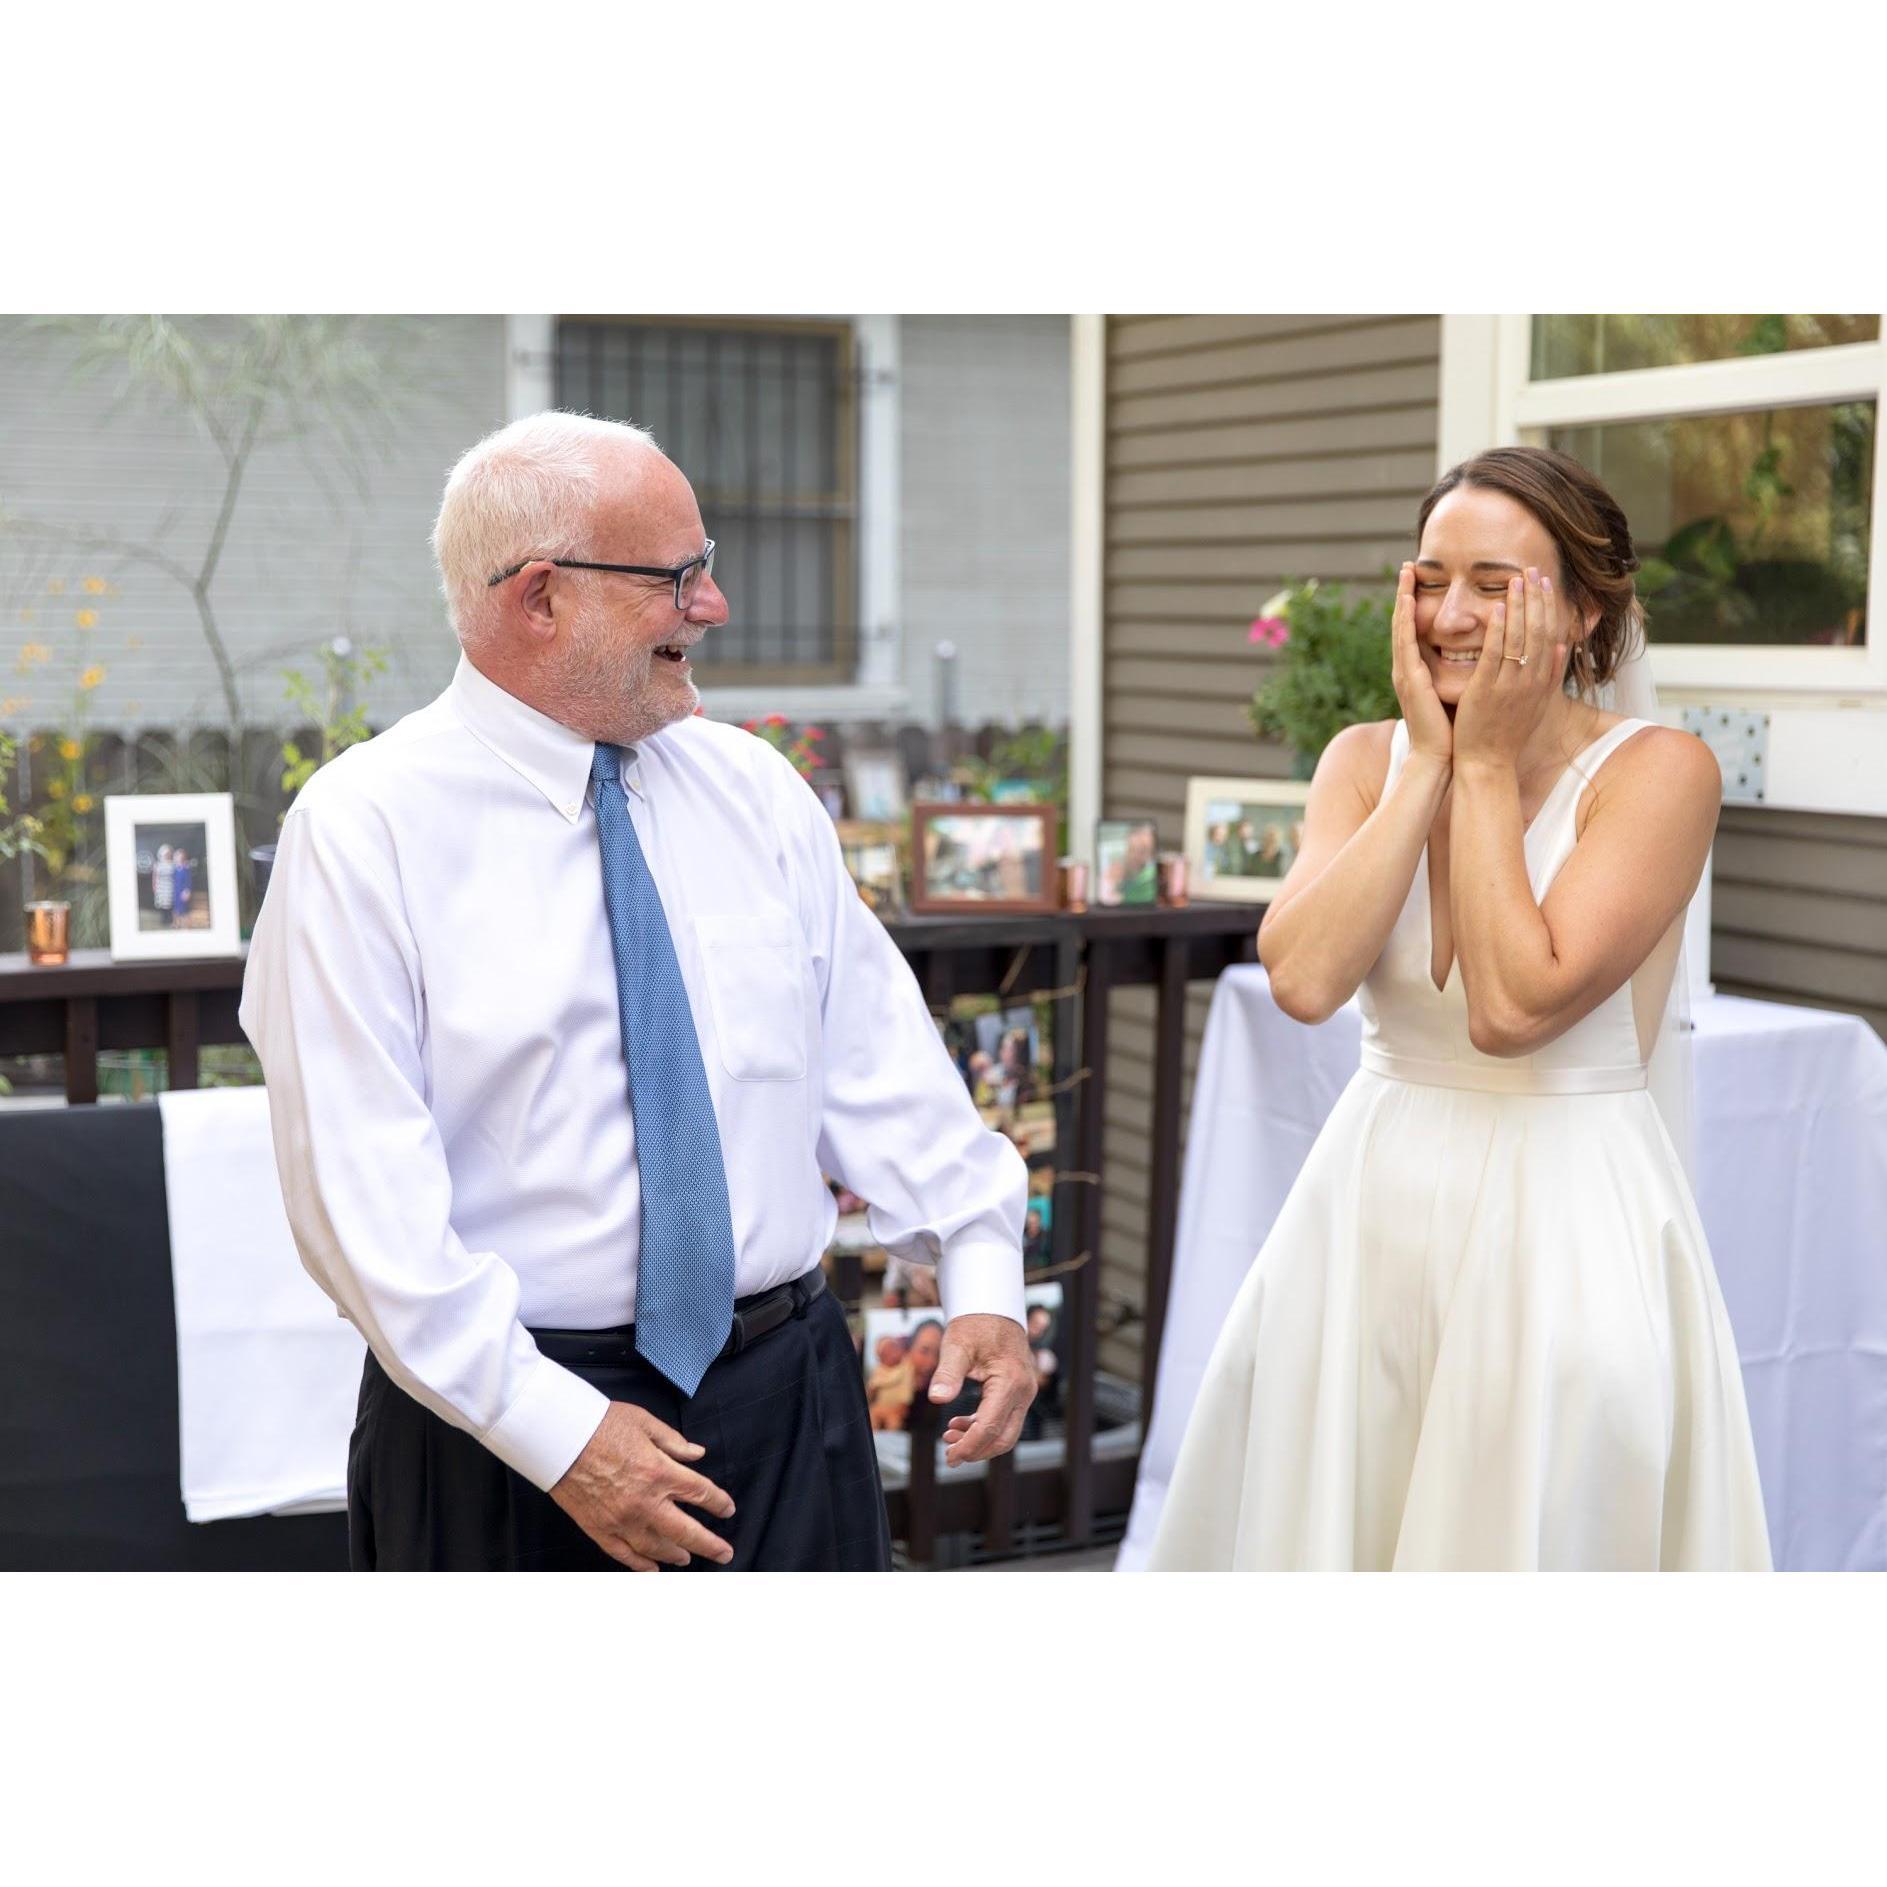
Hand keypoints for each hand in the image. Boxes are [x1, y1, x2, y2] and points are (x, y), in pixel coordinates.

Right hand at [548, 1401, 735, 1569]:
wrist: (559, 1438)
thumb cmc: (601, 1424)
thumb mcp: (645, 1422)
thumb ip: (674, 1442)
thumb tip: (697, 1454)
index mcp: (660, 1472)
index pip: (700, 1493)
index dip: (718, 1503)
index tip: (727, 1509)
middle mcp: (645, 1502)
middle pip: (687, 1531)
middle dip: (710, 1545)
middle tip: (724, 1553)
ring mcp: (622, 1520)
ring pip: (657, 1548)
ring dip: (676, 1555)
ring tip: (688, 1558)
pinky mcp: (600, 1529)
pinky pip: (625, 1554)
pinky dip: (641, 1565)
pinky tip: (652, 1570)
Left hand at [930, 1313, 1035, 1465]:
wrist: (993, 1307)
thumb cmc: (975, 1324)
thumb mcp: (956, 1345)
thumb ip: (947, 1373)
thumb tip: (935, 1398)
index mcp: (1010, 1382)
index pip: (990, 1427)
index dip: (969, 1446)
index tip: (950, 1457)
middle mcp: (1024, 1390)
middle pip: (1004, 1438)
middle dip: (976, 1451)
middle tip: (950, 1456)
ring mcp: (1025, 1391)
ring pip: (1007, 1432)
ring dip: (979, 1441)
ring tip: (949, 1438)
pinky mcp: (1018, 1391)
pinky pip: (1005, 1419)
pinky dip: (983, 1427)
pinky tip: (960, 1424)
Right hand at [1389, 561, 1452, 766]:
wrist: (1442, 758)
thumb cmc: (1455, 730)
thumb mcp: (1460, 692)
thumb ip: (1466, 672)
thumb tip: (1486, 654)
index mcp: (1420, 671)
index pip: (1417, 630)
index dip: (1417, 604)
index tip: (1421, 579)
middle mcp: (1408, 669)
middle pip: (1404, 623)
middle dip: (1405, 593)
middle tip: (1406, 565)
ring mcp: (1406, 674)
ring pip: (1402, 628)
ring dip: (1403, 599)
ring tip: (1405, 574)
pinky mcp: (1411, 682)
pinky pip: (1407, 645)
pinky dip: (1407, 621)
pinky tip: (1410, 601)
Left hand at [1452, 568, 1570, 771]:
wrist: (1487, 764)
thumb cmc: (1507, 734)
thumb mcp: (1536, 703)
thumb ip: (1550, 674)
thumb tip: (1563, 646)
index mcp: (1541, 682)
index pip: (1550, 636)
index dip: (1549, 607)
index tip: (1546, 583)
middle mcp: (1530, 681)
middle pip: (1538, 632)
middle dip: (1536, 599)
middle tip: (1532, 570)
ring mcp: (1509, 686)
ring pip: (1519, 639)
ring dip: (1518, 606)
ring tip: (1516, 579)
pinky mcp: (1486, 691)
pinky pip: (1494, 656)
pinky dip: (1497, 631)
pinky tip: (1496, 608)